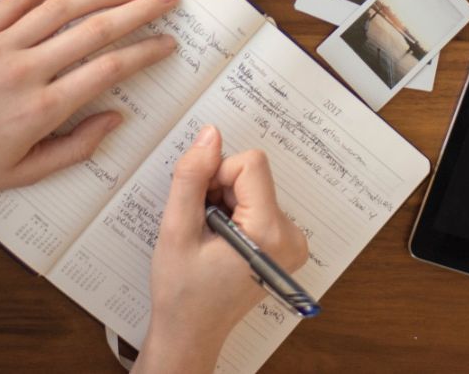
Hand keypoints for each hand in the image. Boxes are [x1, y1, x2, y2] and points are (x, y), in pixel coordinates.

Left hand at [0, 0, 177, 211]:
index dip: (145, 52)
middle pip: (94, 30)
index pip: (108, 70)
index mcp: (41, 110)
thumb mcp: (27, 173)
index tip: (167, 43)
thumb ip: (77, 147)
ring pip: (61, 8)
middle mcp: (24, 71)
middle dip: (138, 11)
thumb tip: (116, 118)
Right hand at [137, 125, 308, 373]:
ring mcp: (292, 242)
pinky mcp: (285, 243)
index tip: (201, 206)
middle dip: (219, 190)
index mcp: (270, 233)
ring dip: (224, 202)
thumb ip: (192, 177)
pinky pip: (258, 202)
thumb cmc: (182, 291)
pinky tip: (220, 241)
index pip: (250, 164)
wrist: (191, 332)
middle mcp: (291, 236)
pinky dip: (234, 212)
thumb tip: (210, 134)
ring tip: (209, 238)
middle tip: (201, 226)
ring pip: (253, 186)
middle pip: (252, 175)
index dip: (216, 175)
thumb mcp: (176, 229)